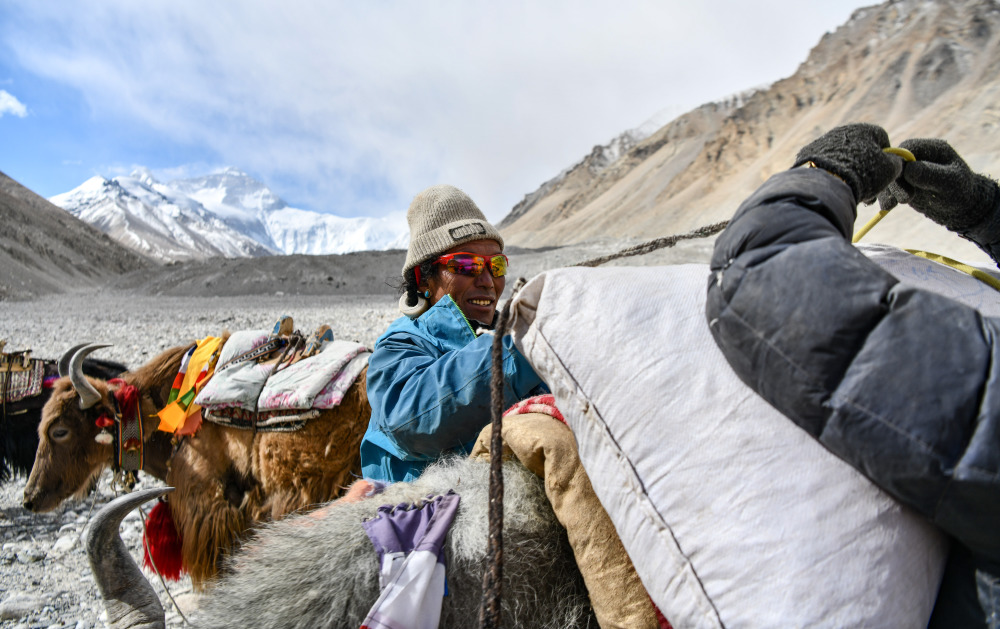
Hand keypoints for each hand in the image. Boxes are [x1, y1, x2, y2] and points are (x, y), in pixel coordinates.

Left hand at [794, 123, 903, 203]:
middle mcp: (844, 131)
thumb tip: (894, 161)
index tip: (883, 175)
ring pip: (842, 158)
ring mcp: (823, 140)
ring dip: (848, 173)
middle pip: (860, 150)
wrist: (827, 181)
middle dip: (865, 169)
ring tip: (850, 192)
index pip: (881, 140)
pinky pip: (824, 164)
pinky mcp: (807, 152)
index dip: (885, 158)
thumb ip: (896, 162)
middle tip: (867, 190)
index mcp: (865, 129)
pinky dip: (829, 173)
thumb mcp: (889, 170)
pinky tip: (831, 187)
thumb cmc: (864, 174)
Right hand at [877, 139, 999, 232]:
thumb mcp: (949, 182)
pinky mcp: (903, 183)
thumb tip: (908, 169)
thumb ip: (930, 174)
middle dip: (894, 180)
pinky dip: (886, 196)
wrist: (960, 209)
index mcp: (931, 148)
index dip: (899, 162)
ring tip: (890, 206)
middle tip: (903, 199)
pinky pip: (888, 187)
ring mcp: (909, 170)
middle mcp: (918, 156)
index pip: (906, 148)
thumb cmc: (960, 192)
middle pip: (895, 162)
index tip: (902, 181)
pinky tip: (886, 207)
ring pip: (889, 176)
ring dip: (888, 190)